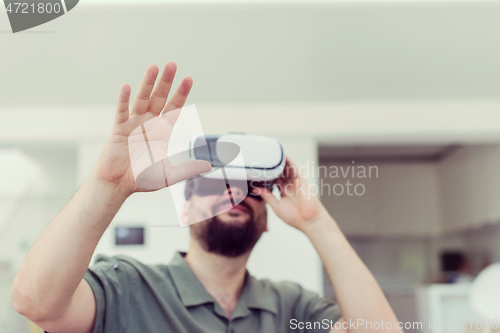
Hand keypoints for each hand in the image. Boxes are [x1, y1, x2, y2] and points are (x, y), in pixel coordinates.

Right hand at [92, 62, 210, 195]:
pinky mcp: (119, 129)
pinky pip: (121, 111)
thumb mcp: (169, 174)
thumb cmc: (143, 178)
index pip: (174, 107)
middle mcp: (149, 123)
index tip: (189, 79)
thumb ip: (187, 168)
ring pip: (142, 99)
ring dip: (147, 83)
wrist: (119, 184)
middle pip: (159, 98)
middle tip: (172, 65)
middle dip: (166, 82)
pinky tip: (127, 87)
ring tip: (154, 67)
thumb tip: (208, 166)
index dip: (181, 93)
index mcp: (162, 131)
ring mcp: (134, 124)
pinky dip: (123, 99)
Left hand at [253, 158, 328, 230]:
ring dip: (280, 163)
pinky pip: (294, 169)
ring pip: (286, 171)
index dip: (267, 177)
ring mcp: (295, 183)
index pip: (273, 182)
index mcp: (283, 194)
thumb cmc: (294, 217)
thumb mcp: (276, 206)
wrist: (309, 220)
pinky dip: (289, 162)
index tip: (258, 172)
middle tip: (263, 161)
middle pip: (279, 175)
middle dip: (272, 169)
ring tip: (272, 155)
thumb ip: (267, 196)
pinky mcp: (301, 181)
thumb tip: (255, 190)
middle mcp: (289, 187)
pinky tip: (284, 156)